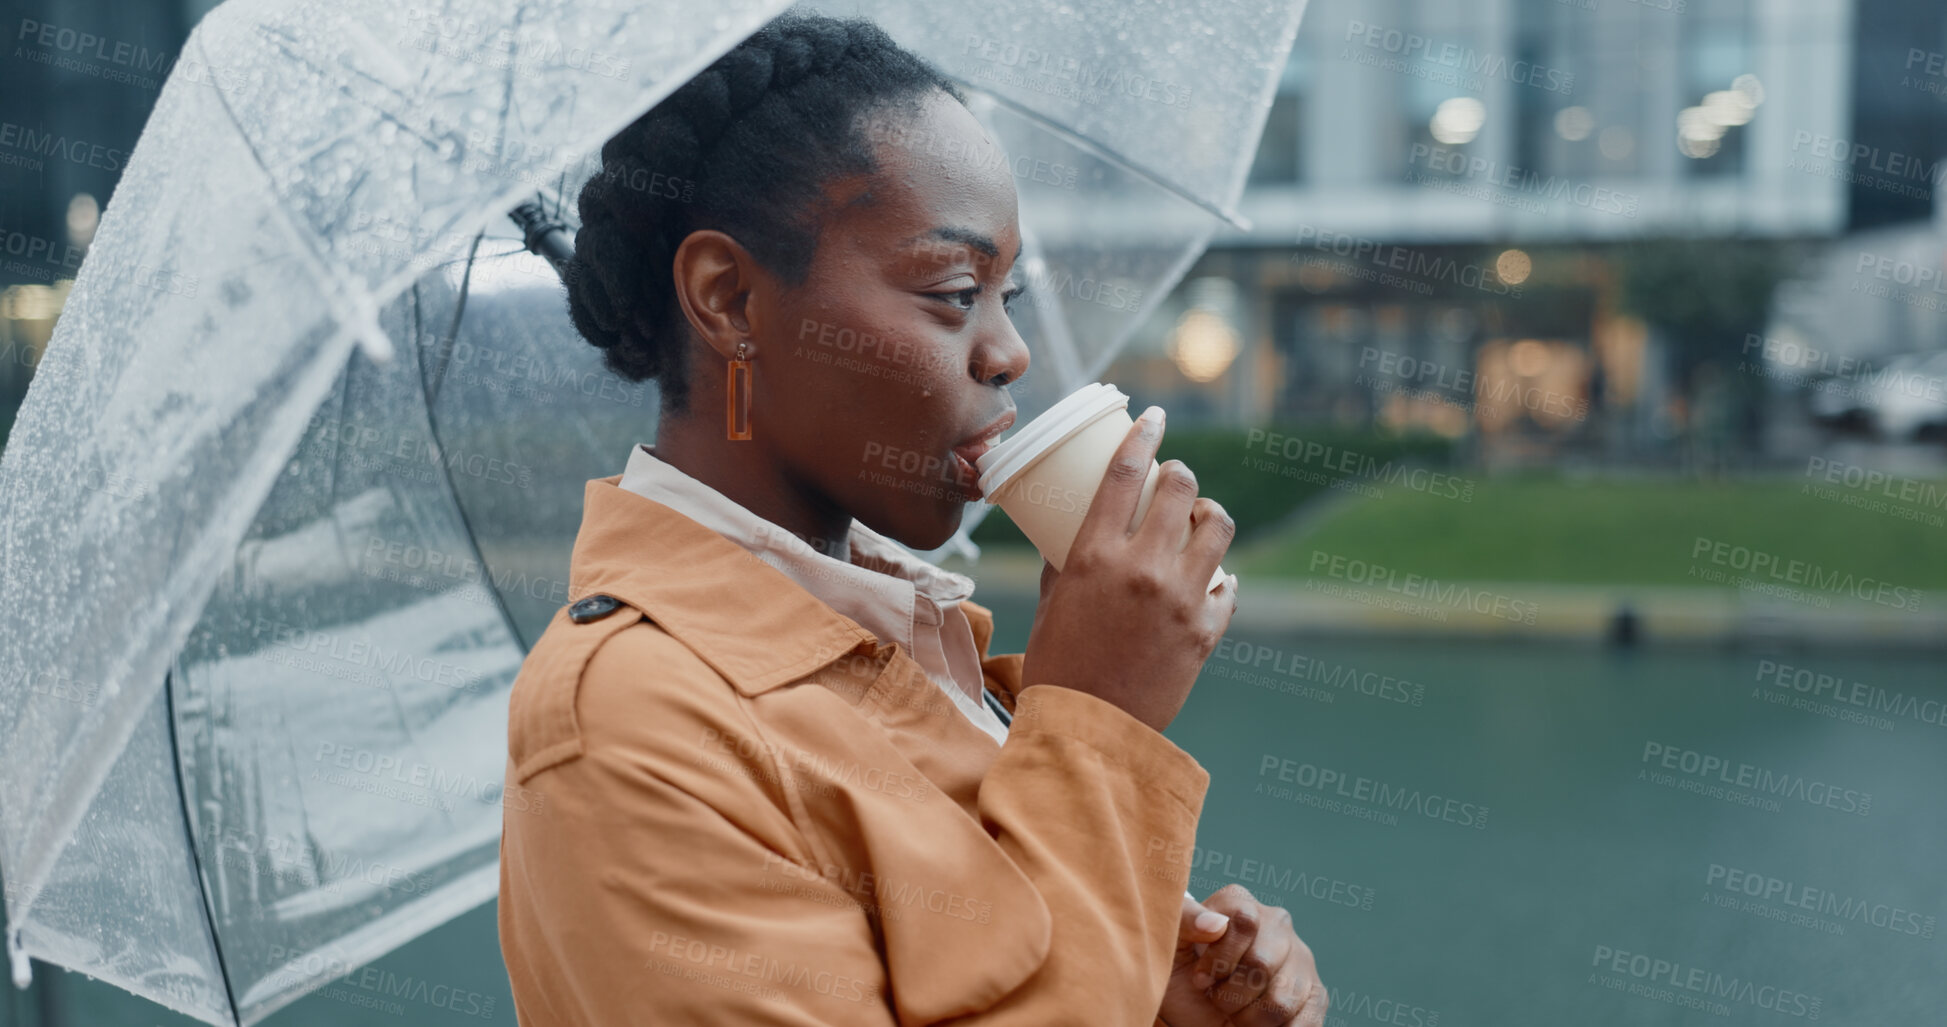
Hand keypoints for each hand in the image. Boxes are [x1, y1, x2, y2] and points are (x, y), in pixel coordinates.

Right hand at [1018, 406, 1238, 731]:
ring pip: (1218, 527)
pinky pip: (1229, 586)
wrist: (1088, 732)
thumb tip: (1068, 537)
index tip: (1153, 418)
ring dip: (1209, 515)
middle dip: (1181, 475)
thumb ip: (1063, 565)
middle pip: (1181, 489)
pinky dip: (1221, 578)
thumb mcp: (1050, 605)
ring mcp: (1180, 599)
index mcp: (1094, 556)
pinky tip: (1211, 581)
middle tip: (1175, 481)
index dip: (1143, 435)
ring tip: (1199, 522)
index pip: (1125, 472)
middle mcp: (1142, 568)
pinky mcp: (1206, 633)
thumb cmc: (1057, 667)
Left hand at [1159, 886, 1326, 1026]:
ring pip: (1281, 999)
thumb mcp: (1170, 943)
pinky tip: (1257, 1025)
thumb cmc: (1179, 974)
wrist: (1195, 1010)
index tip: (1200, 978)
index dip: (1219, 958)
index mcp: (1241, 903)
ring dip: (1249, 1018)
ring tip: (1236, 1012)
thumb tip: (1215, 924)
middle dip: (1230, 993)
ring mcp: (1301, 958)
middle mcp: (1277, 923)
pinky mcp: (1315, 993)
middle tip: (1217, 999)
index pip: (1244, 921)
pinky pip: (1307, 1020)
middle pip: (1262, 963)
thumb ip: (1184, 919)